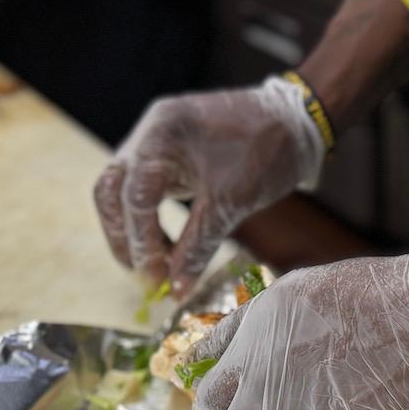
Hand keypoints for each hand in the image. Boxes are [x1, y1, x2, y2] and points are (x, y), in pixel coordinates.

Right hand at [93, 77, 324, 297]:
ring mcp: (155, 141)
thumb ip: (197, 247)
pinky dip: (149, 219)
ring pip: (122, 191)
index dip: (140, 243)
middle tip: (146, 276)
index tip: (155, 279)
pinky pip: (143, 189)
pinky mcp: (167, 152)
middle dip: (124, 238)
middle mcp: (150, 133)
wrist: (296, 119)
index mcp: (161, 135)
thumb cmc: (268, 151)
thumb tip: (176, 290)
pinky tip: (166, 245)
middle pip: (111, 192)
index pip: (134, 197)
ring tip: (157, 266)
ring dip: (134, 231)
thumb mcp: (231, 204)